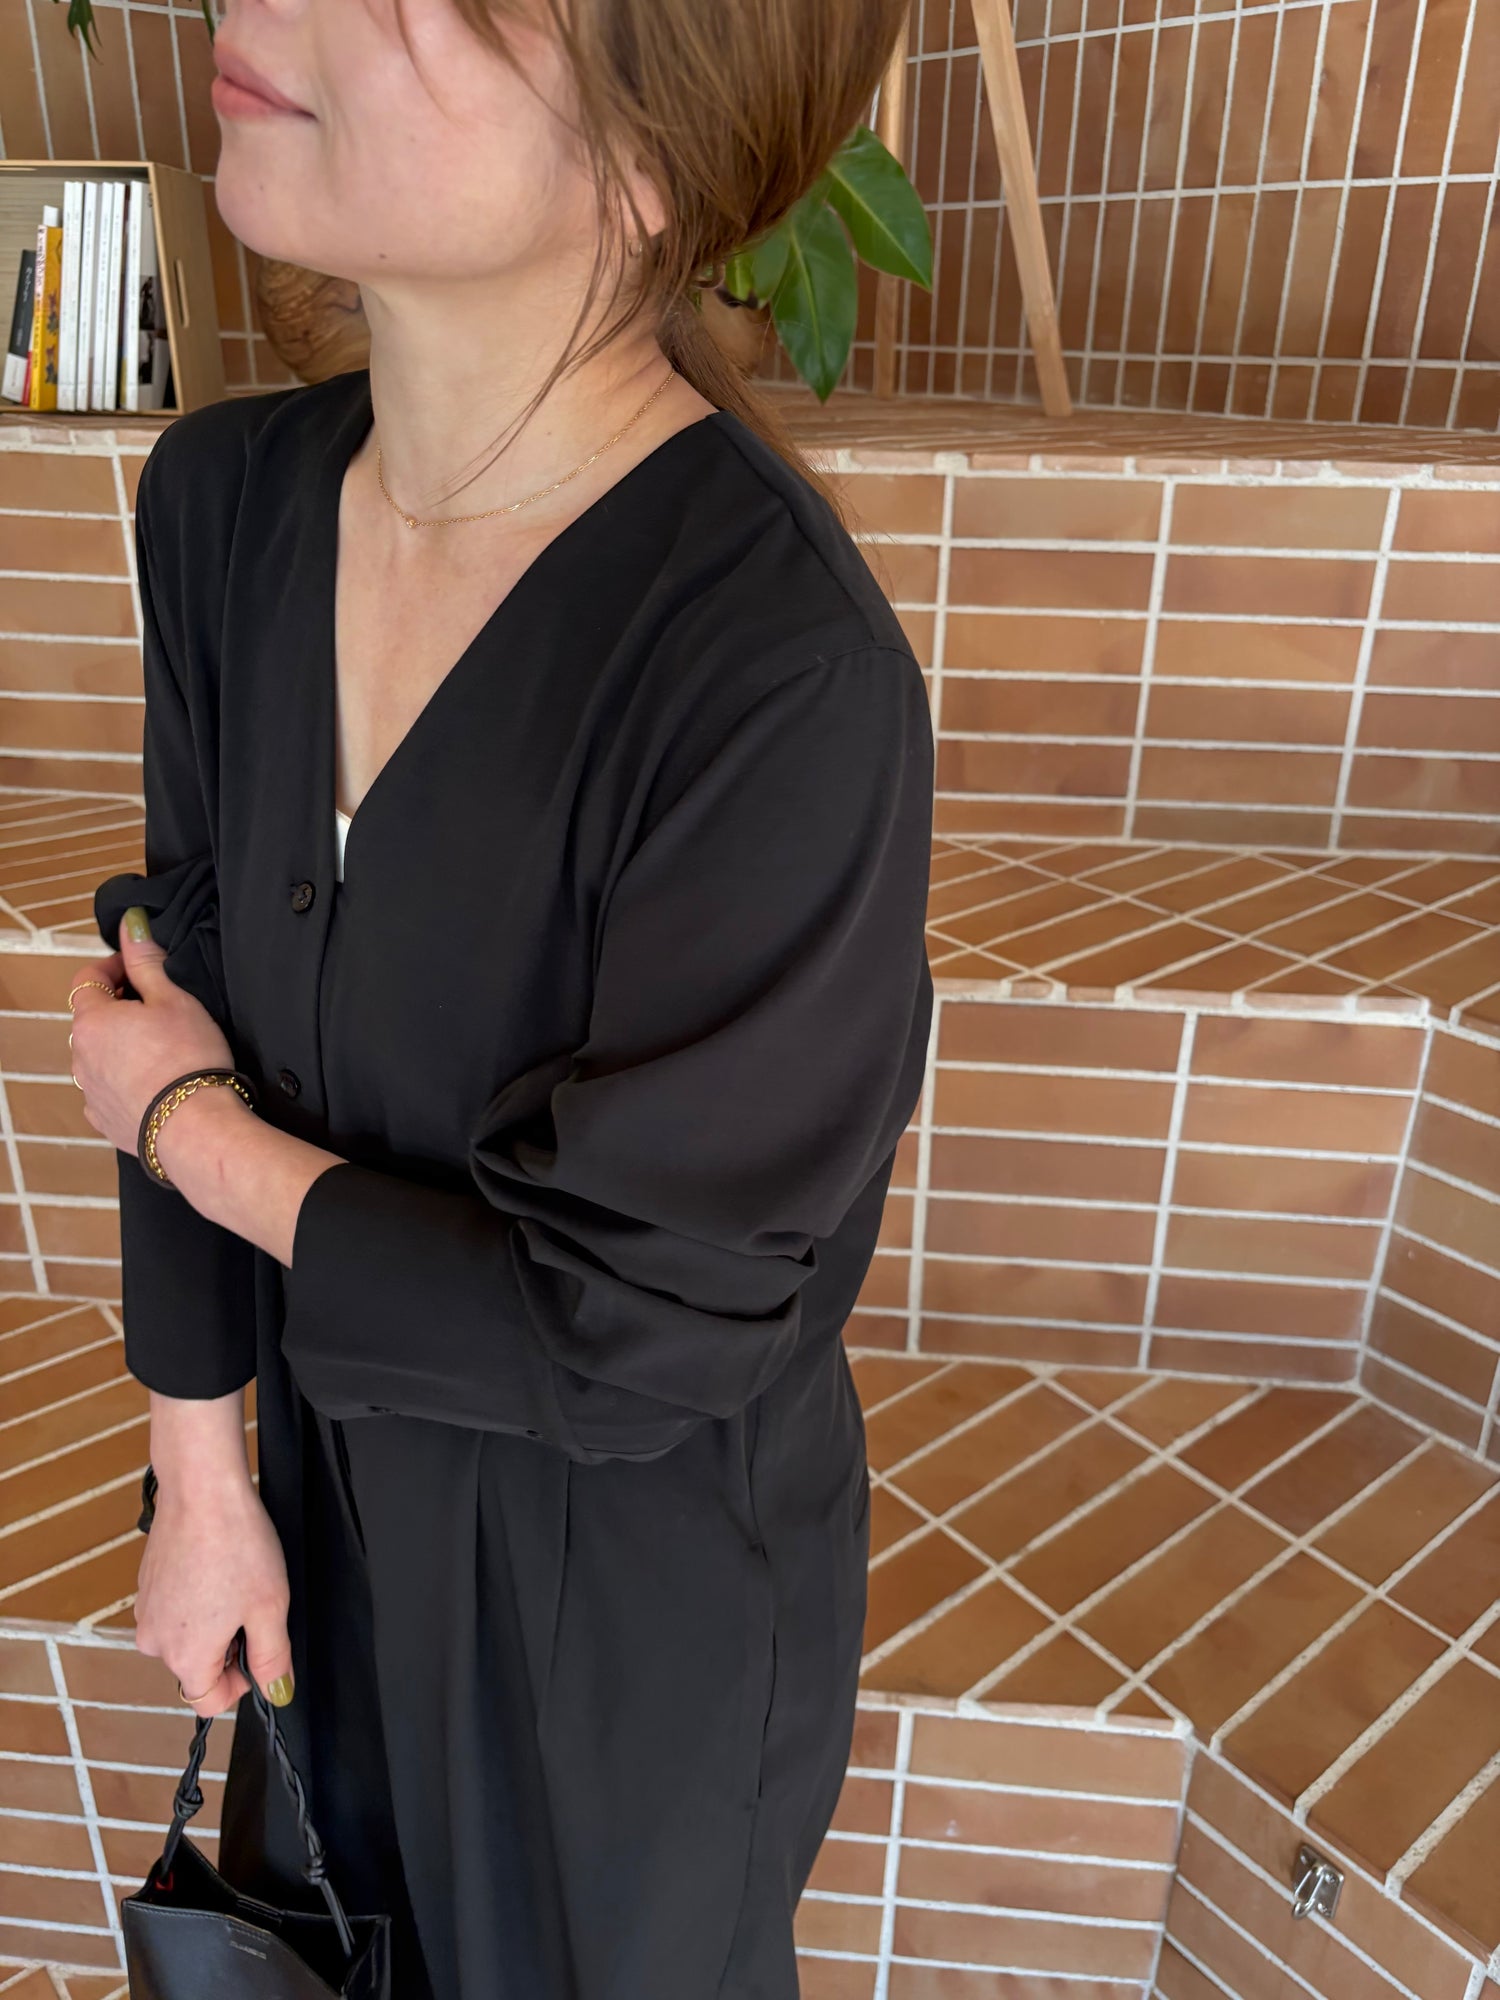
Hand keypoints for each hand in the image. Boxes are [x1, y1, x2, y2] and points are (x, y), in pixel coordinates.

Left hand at [68, 905, 234, 1157]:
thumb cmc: (188, 1058)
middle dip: (118, 1008)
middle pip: (92, 1019)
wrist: (196, 1128)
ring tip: (161, 1051)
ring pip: (98, 1056)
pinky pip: (108, 1091)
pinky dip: (125, 1082)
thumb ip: (146, 961)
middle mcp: (80, 1056)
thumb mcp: (174, 998)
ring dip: (120, 1046)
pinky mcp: (105, 1121)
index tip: (138, 967)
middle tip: (158, 1008)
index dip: (112, 966)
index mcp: (92, 1020)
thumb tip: (130, 925)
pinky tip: (155, 1085)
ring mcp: (89, 1092)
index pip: (87, 978)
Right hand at [135, 1468, 294, 1718]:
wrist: (201, 1491)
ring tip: (232, 1581)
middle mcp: (155, 1642)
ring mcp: (145, 1613)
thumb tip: (277, 1694)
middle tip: (250, 1604)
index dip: (241, 1683)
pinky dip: (195, 1601)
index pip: (210, 1701)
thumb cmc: (237, 1545)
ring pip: (186, 1639)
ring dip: (212, 1623)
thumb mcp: (270, 1607)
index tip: (259, 1649)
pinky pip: (174, 1612)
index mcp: (185, 1657)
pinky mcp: (144, 1587)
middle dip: (227, 1648)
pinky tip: (213, 1568)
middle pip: (197, 1669)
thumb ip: (273, 1659)